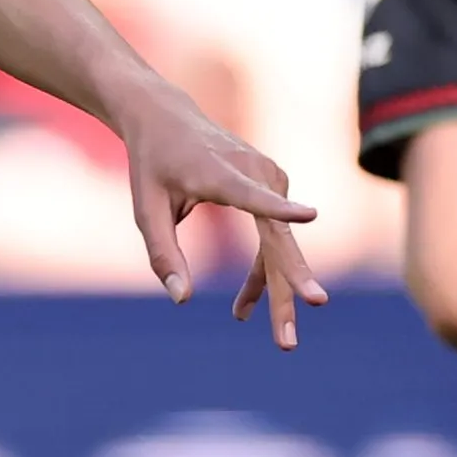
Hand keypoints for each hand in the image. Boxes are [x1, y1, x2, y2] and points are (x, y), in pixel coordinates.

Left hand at [115, 86, 327, 349]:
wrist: (166, 115)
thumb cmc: (152, 163)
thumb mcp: (146, 210)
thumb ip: (163, 254)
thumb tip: (182, 299)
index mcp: (220, 175)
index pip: (253, 195)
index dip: (280, 209)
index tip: (309, 215)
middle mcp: (253, 172)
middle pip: (277, 242)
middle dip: (285, 293)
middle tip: (288, 341)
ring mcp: (270, 176)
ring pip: (281, 245)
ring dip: (274, 291)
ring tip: (280, 340)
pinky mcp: (274, 182)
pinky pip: (275, 236)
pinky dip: (263, 270)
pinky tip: (245, 306)